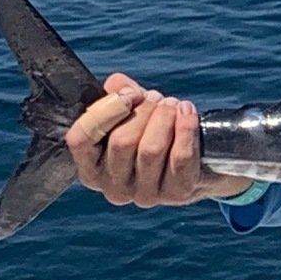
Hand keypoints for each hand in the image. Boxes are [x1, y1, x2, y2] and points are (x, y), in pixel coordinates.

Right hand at [64, 74, 247, 207]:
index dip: (105, 110)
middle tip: (157, 98)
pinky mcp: (177, 193)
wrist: (200, 161)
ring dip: (164, 117)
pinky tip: (187, 112)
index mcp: (91, 168)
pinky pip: (180, 157)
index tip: (128, 94)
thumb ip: (118, 95)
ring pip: (151, 149)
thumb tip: (116, 84)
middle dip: (143, 111)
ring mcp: (145, 195)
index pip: (80, 139)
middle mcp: (114, 188)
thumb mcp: (132, 112)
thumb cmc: (155, 132)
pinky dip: (185, 128)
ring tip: (173, 105)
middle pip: (122, 141)